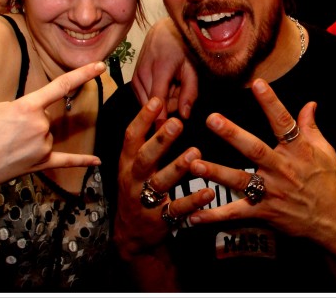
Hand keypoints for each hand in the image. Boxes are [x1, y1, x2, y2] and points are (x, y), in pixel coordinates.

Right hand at [0, 62, 106, 220]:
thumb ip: (16, 107)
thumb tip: (27, 115)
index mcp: (27, 108)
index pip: (61, 86)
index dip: (82, 74)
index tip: (100, 66)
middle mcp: (40, 126)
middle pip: (45, 116)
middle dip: (27, 120)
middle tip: (2, 131)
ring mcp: (42, 147)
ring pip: (46, 134)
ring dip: (30, 137)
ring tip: (5, 145)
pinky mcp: (40, 164)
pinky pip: (66, 160)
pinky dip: (82, 161)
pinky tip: (97, 161)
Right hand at [113, 97, 213, 260]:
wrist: (130, 234)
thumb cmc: (137, 188)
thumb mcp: (134, 164)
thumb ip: (147, 140)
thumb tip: (160, 105)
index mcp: (127, 162)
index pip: (131, 137)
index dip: (142, 119)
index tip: (156, 101)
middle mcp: (133, 179)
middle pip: (144, 158)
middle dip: (160, 141)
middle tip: (177, 123)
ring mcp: (144, 200)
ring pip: (160, 182)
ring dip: (177, 167)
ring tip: (195, 152)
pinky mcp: (159, 220)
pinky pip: (177, 209)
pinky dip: (193, 201)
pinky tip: (209, 192)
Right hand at [131, 17, 197, 117]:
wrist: (165, 30)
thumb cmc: (183, 47)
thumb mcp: (193, 68)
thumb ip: (190, 91)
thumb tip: (185, 115)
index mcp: (160, 68)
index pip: (158, 101)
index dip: (161, 119)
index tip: (165, 134)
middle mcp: (143, 73)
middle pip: (153, 105)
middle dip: (169, 105)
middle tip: (181, 90)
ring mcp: (136, 76)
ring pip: (147, 103)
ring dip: (162, 101)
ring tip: (174, 85)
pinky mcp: (134, 79)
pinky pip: (144, 97)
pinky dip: (156, 96)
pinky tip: (166, 85)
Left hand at [187, 79, 335, 248]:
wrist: (335, 221)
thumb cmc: (330, 183)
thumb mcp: (326, 151)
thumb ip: (311, 127)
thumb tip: (309, 104)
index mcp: (298, 150)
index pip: (283, 122)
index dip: (271, 103)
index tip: (258, 84)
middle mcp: (282, 169)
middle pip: (254, 149)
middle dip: (232, 134)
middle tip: (212, 120)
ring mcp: (272, 192)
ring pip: (240, 181)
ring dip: (217, 172)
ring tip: (195, 164)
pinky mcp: (265, 212)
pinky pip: (236, 214)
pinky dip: (215, 215)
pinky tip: (194, 214)